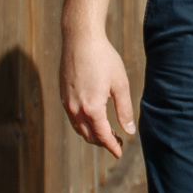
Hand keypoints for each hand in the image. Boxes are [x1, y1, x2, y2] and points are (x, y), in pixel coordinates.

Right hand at [62, 28, 136, 158]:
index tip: (119, 153)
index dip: (112, 147)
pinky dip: (83, 124)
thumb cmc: (103, 59)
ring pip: (79, 128)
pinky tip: (93, 117)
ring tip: (106, 132)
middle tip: (116, 142)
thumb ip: (125, 110)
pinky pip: (72, 117)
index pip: (103, 136)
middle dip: (102, 142)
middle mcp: (76, 109)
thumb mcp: (120, 84)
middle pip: (89, 136)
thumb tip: (129, 131)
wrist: (80, 39)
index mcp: (92, 108)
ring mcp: (66, 102)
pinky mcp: (63, 95)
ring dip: (92, 134)